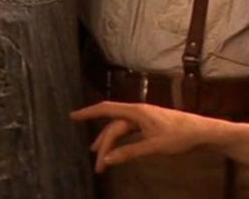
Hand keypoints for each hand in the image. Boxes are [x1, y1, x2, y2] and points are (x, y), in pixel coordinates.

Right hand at [71, 101, 228, 171]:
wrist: (201, 131)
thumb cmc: (179, 136)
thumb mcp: (154, 146)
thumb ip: (130, 152)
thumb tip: (107, 159)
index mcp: (136, 111)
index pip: (106, 109)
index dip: (88, 112)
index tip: (73, 116)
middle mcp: (137, 111)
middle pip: (113, 125)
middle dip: (102, 143)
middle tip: (97, 165)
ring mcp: (142, 117)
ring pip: (120, 128)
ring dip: (110, 143)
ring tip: (100, 158)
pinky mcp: (148, 124)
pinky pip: (128, 130)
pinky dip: (120, 141)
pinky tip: (116, 149)